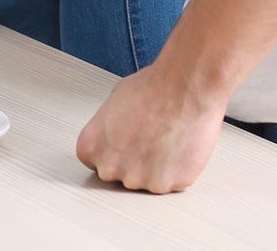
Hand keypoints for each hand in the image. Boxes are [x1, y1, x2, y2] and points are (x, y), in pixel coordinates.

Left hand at [76, 62, 227, 193]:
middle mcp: (112, 168)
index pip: (93, 161)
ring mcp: (141, 181)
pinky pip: (169, 183)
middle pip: (118, 173)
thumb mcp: (114, 102)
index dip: (110, 149)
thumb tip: (114, 134)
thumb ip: (107, 128)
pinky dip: (174, 170)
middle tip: (145, 137)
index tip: (120, 140)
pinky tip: (177, 146)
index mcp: (92, 146)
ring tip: (164, 137)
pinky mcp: (169, 186)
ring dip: (153, 167)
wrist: (184, 90)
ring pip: (145, 181)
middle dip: (130, 160)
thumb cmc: (152, 89)